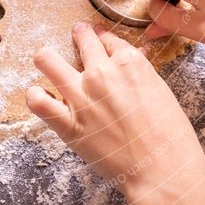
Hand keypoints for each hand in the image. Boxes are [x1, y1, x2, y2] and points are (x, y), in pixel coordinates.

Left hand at [26, 22, 204, 204]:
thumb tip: (134, 56)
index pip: (108, 39)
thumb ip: (141, 72)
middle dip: (79, 35)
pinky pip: (38, 102)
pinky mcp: (68, 124)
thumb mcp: (161, 92)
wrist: (162, 169)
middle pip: (82, 41)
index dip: (102, 37)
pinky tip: (39, 95)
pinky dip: (35, 96)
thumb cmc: (170, 134)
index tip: (98, 37)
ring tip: (46, 59)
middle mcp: (102, 73)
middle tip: (77, 34)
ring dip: (46, 58)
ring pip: (47, 60)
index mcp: (129, 62)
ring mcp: (82, 97)